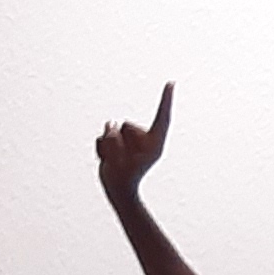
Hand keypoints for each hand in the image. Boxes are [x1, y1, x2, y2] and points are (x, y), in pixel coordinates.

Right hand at [96, 81, 171, 203]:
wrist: (117, 190)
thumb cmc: (124, 179)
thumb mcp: (119, 162)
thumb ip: (113, 141)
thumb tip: (110, 125)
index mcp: (154, 143)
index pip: (162, 117)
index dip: (166, 100)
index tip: (171, 84)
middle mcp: (144, 138)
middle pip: (127, 127)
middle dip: (119, 142)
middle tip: (122, 161)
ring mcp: (131, 139)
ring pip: (114, 130)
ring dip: (109, 146)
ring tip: (115, 160)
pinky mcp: (119, 141)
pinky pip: (105, 137)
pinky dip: (103, 148)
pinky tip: (108, 159)